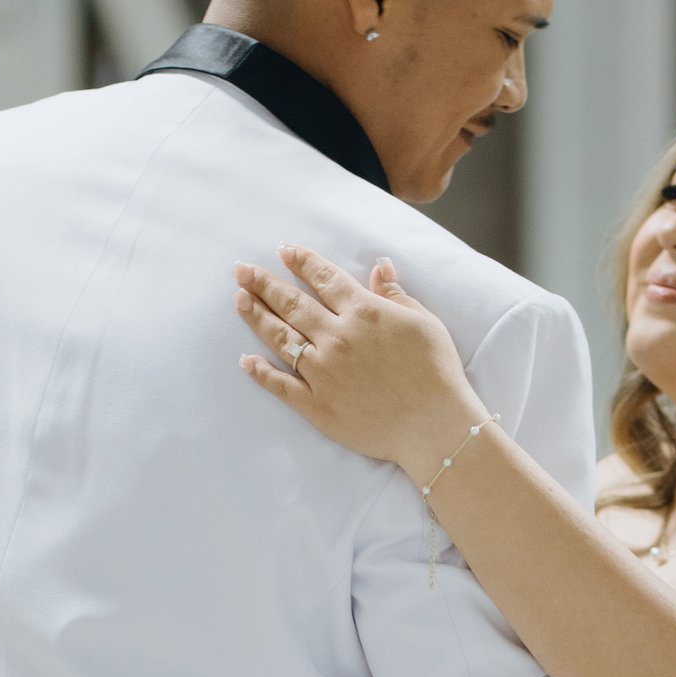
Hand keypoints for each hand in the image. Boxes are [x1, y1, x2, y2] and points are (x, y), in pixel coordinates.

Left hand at [236, 243, 479, 476]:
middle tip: (241, 270)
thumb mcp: (423, 322)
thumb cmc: (436, 373)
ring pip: (281, 338)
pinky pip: (281, 385)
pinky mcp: (317, 405)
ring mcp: (322, 372)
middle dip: (264, 283)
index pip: (324, 279)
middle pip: (292, 304)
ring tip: (239, 300)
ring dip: (257, 317)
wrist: (434, 426)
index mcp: (363, 313)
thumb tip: (379, 266)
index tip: (283, 250)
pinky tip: (245, 361)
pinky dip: (261, 373)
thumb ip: (395, 294)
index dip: (302, 262)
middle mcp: (336, 337)